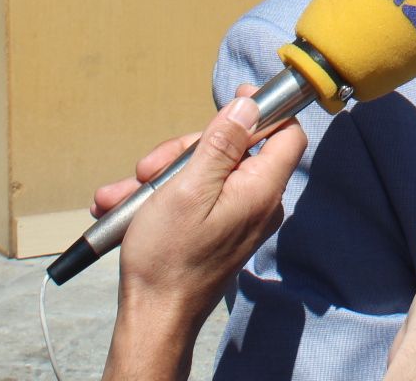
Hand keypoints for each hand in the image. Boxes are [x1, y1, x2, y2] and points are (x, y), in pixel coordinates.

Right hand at [101, 88, 307, 379]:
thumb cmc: (169, 257)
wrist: (153, 317)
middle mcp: (258, 203)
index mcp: (261, 189)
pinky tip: (128, 207)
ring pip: (206, 173)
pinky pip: (196, 198)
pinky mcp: (219, 231)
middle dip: (186, 152)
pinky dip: (163, 198)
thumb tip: (250, 106)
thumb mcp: (189, 187)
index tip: (235, 98)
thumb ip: (221, 143)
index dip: (264, 110)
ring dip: (163, 177)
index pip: (287, 134)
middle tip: (151, 169)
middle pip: (234, 150)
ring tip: (128, 194)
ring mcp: (239, 218)